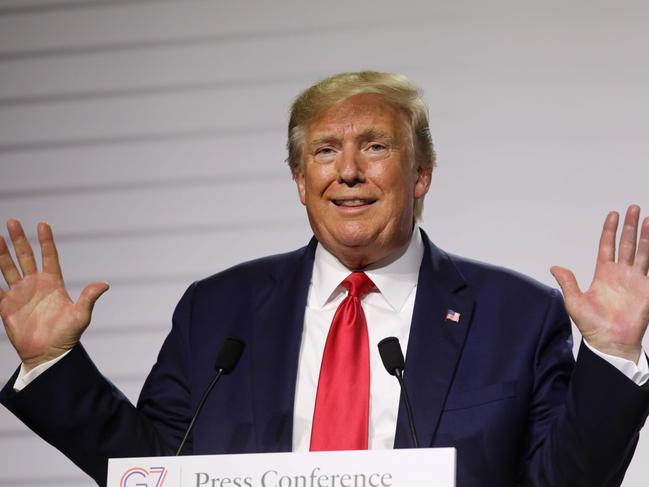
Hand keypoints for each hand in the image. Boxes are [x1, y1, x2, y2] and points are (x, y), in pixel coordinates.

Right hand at [0, 220, 108, 370]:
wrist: (48, 355)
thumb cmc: (67, 336)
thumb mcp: (81, 315)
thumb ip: (89, 298)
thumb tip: (104, 285)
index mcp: (53, 283)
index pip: (49, 257)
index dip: (46, 241)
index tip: (43, 224)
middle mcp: (35, 285)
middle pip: (25, 257)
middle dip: (19, 239)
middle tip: (12, 221)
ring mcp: (20, 294)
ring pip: (8, 268)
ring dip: (1, 253)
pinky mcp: (6, 306)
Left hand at [551, 205, 648, 362]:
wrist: (610, 343)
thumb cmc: (592, 326)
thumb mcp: (574, 302)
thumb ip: (568, 282)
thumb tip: (554, 267)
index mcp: (604, 274)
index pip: (607, 246)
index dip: (610, 230)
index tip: (613, 214)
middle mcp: (621, 274)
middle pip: (627, 244)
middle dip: (631, 226)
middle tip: (634, 208)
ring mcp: (636, 280)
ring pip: (642, 252)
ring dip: (646, 236)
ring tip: (648, 219)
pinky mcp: (647, 289)